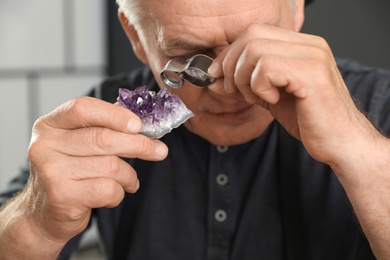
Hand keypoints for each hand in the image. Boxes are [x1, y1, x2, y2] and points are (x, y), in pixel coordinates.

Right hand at [26, 97, 167, 242]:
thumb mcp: (76, 142)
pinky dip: (119, 193)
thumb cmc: (67, 172)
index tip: (139, 125)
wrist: (42, 213)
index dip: (116, 114)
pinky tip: (114, 194)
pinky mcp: (62, 196)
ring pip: (112, 166)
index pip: (83, 108)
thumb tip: (139, 116)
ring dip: (129, 176)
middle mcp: (45, 145)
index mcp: (50, 124)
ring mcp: (52, 171)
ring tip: (130, 180)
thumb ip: (102, 125)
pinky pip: (109, 189)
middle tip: (159, 151)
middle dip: (139, 145)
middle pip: (104, 138)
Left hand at [208, 24, 376, 165]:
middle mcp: (309, 44)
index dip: (229, 53)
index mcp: (301, 46)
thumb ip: (245, 84)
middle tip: (235, 91)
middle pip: (251, 35)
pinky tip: (274, 100)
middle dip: (232, 65)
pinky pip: (266, 68)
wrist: (340, 143)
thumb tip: (213, 80)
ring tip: (258, 98)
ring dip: (245, 79)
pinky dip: (260, 87)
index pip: (254, 33)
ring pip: (255, 50)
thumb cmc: (309, 121)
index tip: (218, 76)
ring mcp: (313, 56)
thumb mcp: (269, 97)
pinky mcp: (312, 74)